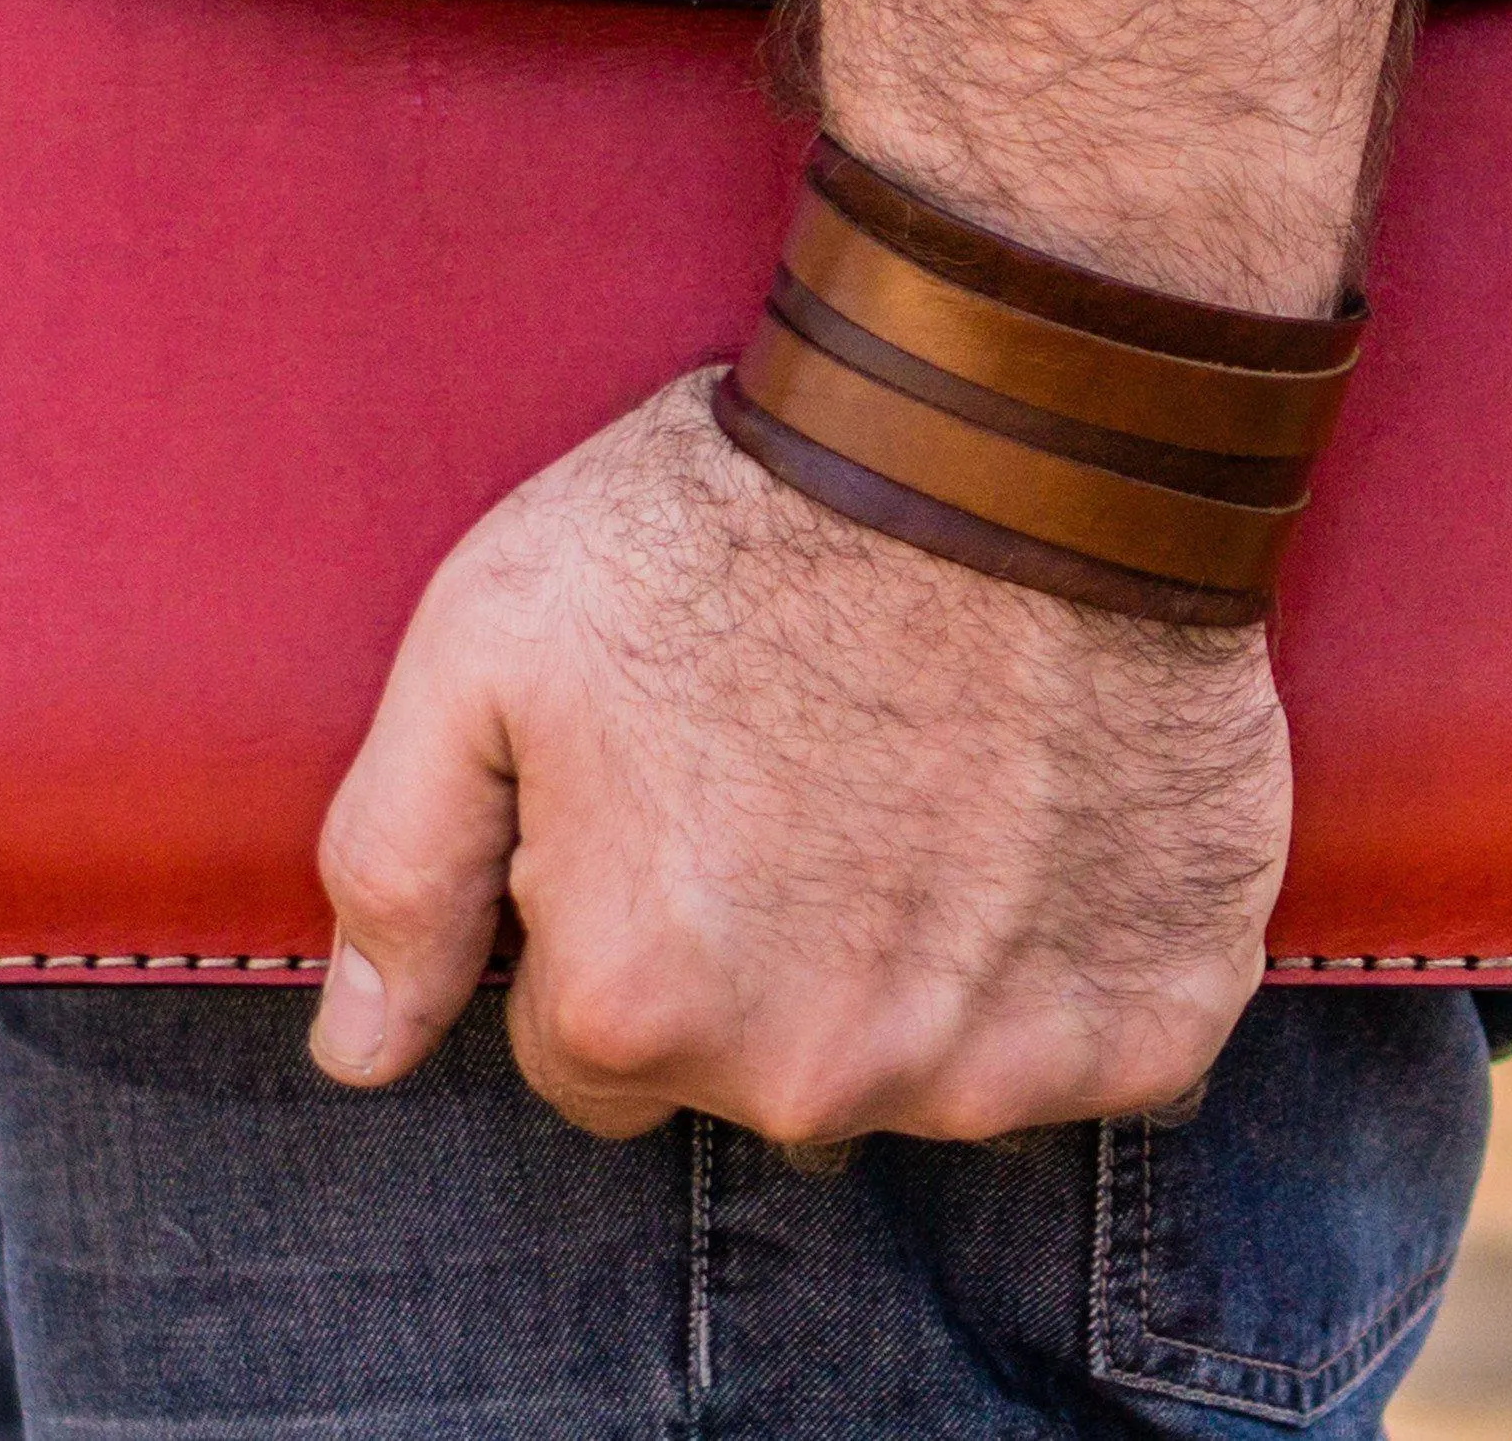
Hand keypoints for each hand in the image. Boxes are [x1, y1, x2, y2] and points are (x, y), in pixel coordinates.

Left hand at [307, 370, 1288, 1142]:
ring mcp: (999, 1070)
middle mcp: (815, 1079)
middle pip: (747, 1074)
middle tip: (805, 770)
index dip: (622, 912)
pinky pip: (1085, 1051)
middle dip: (759, 955)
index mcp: (639, 1004)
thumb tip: (359, 1055)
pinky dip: (1067, 961)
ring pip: (914, 1070)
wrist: (1022, 432)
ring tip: (933, 779)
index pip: (585, 1050)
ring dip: (914, 966)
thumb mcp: (489, 644)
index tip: (682, 788)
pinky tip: (1046, 820)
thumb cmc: (739, 517)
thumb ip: (398, 869)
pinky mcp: (1153, 1028)